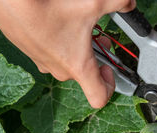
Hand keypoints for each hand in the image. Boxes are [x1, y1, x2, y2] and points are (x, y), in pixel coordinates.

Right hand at [0, 0, 135, 107]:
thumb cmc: (47, 5)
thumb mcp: (94, 2)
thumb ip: (120, 4)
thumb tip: (129, 4)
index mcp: (77, 67)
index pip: (99, 98)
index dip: (110, 86)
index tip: (109, 68)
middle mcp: (58, 69)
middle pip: (83, 74)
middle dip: (94, 56)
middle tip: (97, 37)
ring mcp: (41, 61)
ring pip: (64, 61)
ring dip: (75, 47)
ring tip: (76, 24)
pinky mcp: (28, 50)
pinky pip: (48, 51)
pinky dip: (57, 40)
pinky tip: (56, 19)